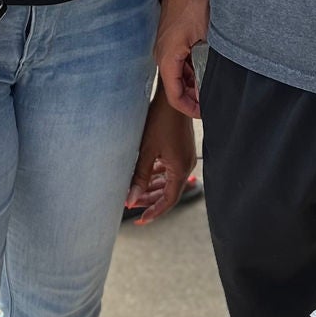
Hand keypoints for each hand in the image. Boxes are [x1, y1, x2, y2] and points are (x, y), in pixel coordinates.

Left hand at [126, 92, 198, 223]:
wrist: (173, 97)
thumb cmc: (160, 120)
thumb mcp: (147, 150)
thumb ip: (139, 177)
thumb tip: (130, 200)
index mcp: (180, 169)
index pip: (168, 200)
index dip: (154, 212)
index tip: (141, 220)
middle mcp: (185, 165)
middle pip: (168, 192)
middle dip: (150, 200)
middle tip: (131, 205)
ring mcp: (184, 157)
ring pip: (168, 181)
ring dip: (152, 188)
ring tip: (135, 193)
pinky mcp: (180, 149)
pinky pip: (169, 170)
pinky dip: (157, 176)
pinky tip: (145, 176)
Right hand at [156, 0, 208, 117]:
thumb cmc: (192, 7)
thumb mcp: (205, 38)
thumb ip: (206, 65)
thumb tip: (211, 87)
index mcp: (168, 59)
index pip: (174, 96)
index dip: (190, 108)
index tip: (205, 112)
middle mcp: (163, 56)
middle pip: (176, 88)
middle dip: (193, 97)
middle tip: (212, 100)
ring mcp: (165, 49)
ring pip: (178, 76)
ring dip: (193, 84)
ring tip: (212, 86)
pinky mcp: (171, 43)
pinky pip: (179, 64)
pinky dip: (191, 71)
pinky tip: (206, 69)